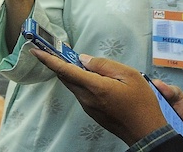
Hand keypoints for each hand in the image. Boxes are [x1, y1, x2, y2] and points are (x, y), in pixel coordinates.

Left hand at [30, 50, 174, 144]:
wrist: (147, 132)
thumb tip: (84, 59)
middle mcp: (87, 98)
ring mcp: (88, 107)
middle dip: (59, 63)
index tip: (35, 50)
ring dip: (72, 73)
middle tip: (57, 49)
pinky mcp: (92, 112)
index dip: (48, 59)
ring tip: (81, 63)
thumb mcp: (129, 75)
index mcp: (95, 87)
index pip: (65, 70)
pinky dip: (80, 82)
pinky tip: (92, 79)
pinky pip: (81, 93)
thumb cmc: (142, 103)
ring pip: (73, 85)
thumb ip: (104, 65)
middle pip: (66, 77)